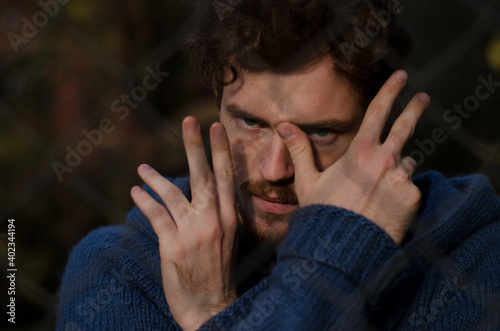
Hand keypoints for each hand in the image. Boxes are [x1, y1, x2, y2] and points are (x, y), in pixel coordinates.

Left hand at [130, 116, 237, 329]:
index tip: (216, 127)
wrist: (211, 306)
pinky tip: (136, 192)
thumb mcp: (228, 239)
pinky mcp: (172, 246)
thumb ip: (220, 213)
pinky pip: (156, 216)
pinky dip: (144, 201)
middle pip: (204, 176)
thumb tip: (207, 190)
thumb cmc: (219, 270)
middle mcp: (214, 221)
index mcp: (230, 218)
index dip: (221, 150)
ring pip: (173, 194)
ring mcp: (193, 233)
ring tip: (142, 169)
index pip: (228, 177)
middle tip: (189, 120)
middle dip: (195, 146)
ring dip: (155, 178)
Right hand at [276, 71, 429, 244]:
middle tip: (423, 97)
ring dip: (397, 165)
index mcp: (359, 152)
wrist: (346, 249)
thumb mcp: (308, 182)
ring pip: (406, 161)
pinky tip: (385, 203)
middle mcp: (384, 160)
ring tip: (379, 186)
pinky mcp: (412, 197)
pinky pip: (410, 184)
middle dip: (414, 108)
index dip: (389, 91)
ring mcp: (401, 178)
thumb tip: (283, 125)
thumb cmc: (324, 214)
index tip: (401, 76)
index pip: (377, 113)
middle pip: (404, 126)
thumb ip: (299, 151)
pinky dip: (401, 187)